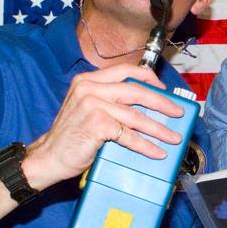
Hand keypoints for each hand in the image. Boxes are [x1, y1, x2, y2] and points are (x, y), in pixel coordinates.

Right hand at [22, 64, 187, 189]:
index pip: (126, 70)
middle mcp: (90, 88)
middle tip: (178, 112)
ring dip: (159, 129)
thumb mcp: (87, 108)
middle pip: (136, 91)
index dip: (149, 78)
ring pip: (136, 116)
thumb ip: (109, 101)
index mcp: (88, 80)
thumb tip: (145, 107)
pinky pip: (129, 135)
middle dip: (162, 102)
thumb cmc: (71, 136)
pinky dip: (146, 145)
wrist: (48, 157)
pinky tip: (156, 152)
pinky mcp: (97, 124)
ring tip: (173, 137)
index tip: (164, 90)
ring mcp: (93, 105)